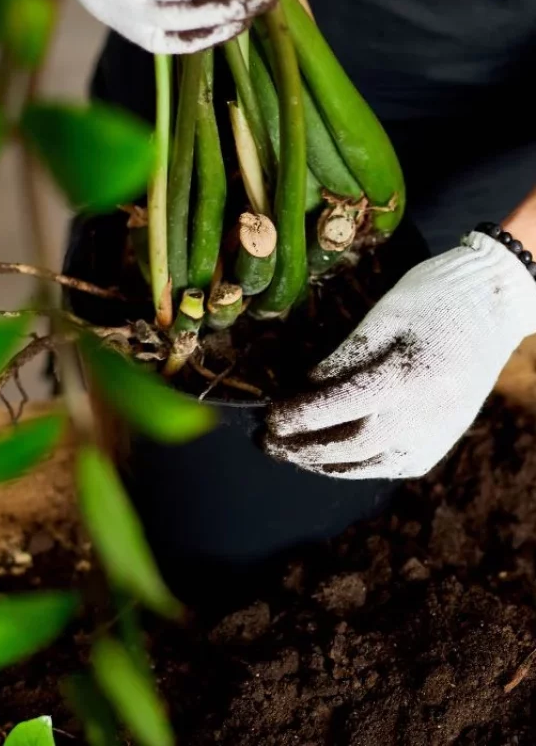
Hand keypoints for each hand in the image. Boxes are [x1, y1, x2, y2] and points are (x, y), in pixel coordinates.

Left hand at [265, 232, 535, 479]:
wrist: (495, 305)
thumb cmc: (435, 295)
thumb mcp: (385, 311)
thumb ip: (346, 354)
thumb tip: (306, 385)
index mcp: (410, 375)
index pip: (341, 405)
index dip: (300, 415)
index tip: (268, 416)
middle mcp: (426, 414)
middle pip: (351, 445)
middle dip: (303, 447)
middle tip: (267, 442)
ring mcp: (438, 434)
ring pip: (369, 464)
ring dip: (324, 463)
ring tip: (291, 452)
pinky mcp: (443, 441)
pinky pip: (392, 466)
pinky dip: (356, 466)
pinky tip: (331, 457)